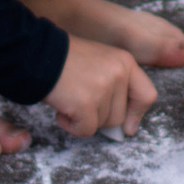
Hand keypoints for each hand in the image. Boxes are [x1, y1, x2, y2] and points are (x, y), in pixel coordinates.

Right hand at [43, 35, 157, 136]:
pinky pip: (86, 130)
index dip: (137, 114)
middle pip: (120, 116)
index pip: (147, 95)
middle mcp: (118, 74)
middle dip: (100, 117)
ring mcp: (103, 88)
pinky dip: (72, 126)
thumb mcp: (100, 63)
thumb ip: (116, 88)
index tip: (128, 127)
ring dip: (84, 119)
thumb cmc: (64, 60)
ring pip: (103, 125)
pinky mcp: (86, 103)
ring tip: (69, 99)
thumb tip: (127, 130)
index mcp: (125, 62)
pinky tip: (61, 110)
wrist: (36, 53)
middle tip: (80, 101)